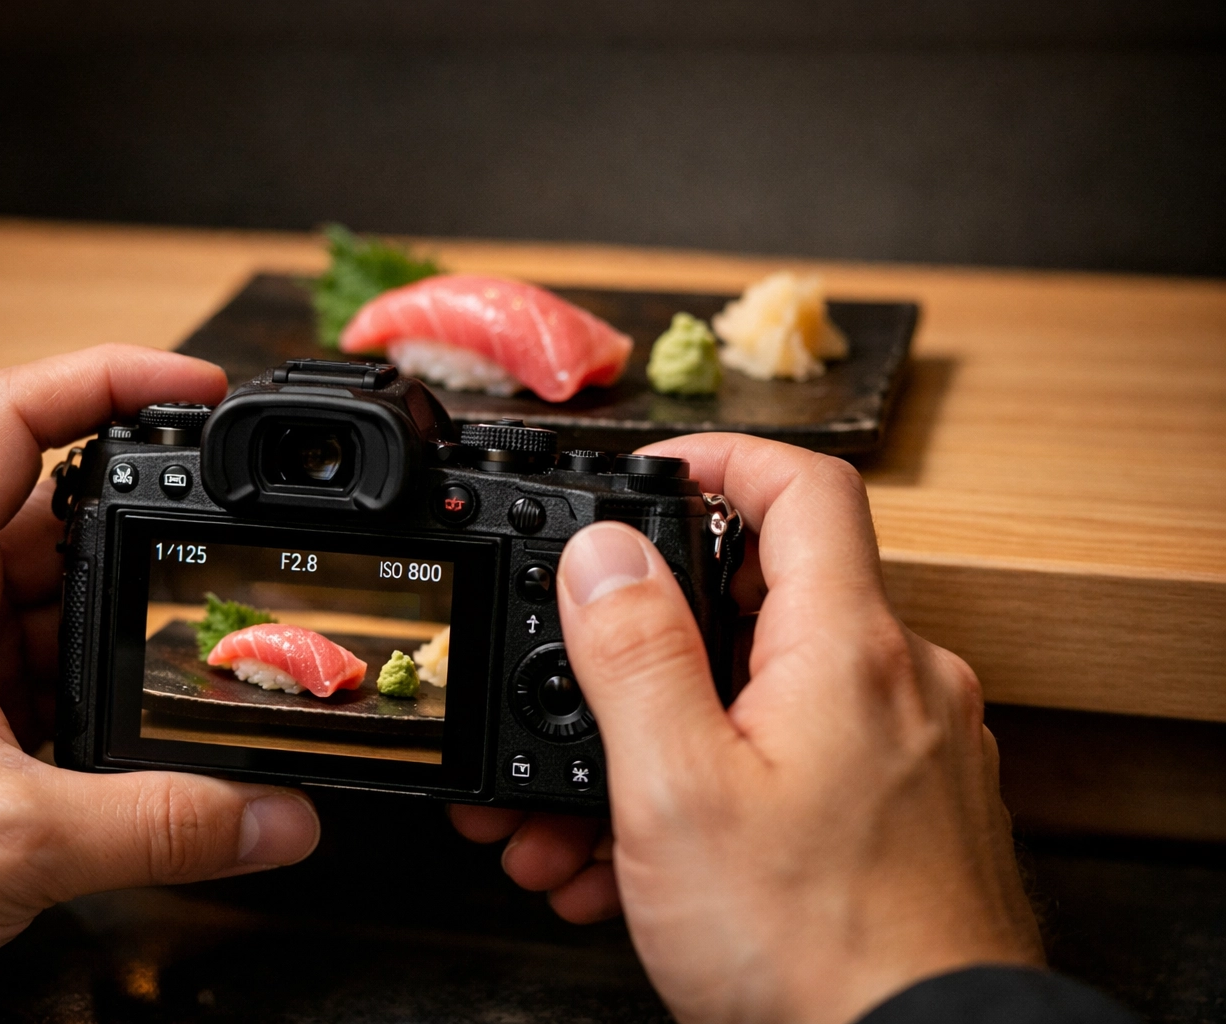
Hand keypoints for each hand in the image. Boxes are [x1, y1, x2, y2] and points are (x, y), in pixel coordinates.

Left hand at [0, 346, 320, 1021]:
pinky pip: (13, 644)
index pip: (10, 413)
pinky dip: (68, 676)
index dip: (114, 378)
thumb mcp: (15, 842)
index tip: (199, 387)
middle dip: (137, 548)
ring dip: (100, 631)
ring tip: (155, 680)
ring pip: (34, 587)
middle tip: (213, 582)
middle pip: (45, 510)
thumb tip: (277, 815)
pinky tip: (100, 725)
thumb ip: (167, 823)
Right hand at [451, 434, 1041, 1023]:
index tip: (654, 475)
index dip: (721, 457)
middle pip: (764, 601)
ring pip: (766, 700)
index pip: (803, 486)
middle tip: (580, 688)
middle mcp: (900, 684)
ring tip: (579, 821)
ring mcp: (910, 750)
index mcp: (848, 649)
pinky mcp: (907, 810)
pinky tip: (642, 860)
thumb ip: (636, 654)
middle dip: (648, 649)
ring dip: (662, 742)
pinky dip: (717, 789)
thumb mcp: (678, 791)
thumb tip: (604, 552)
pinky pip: (798, 764)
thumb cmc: (816, 946)